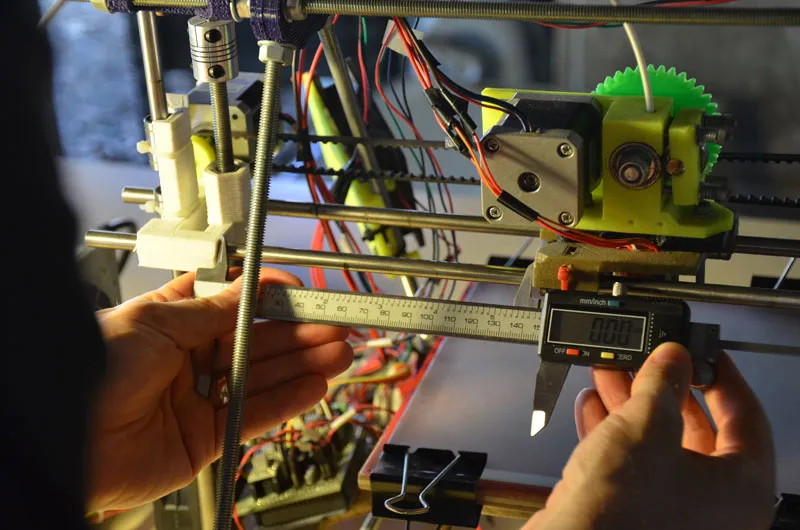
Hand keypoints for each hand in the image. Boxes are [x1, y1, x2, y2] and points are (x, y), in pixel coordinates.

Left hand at [88, 269, 352, 511]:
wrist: (68, 439)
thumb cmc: (94, 370)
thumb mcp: (156, 323)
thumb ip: (211, 310)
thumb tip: (250, 288)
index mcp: (173, 322)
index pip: (234, 304)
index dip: (269, 297)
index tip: (301, 290)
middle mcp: (190, 358)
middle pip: (257, 342)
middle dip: (299, 332)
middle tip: (336, 325)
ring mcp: (200, 398)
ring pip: (264, 377)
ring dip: (304, 363)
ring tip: (339, 352)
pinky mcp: (207, 437)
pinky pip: (255, 415)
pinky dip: (288, 400)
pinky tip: (315, 384)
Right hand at [525, 344, 775, 529]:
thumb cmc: (623, 508)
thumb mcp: (648, 423)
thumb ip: (665, 381)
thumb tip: (673, 359)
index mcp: (743, 489)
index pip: (747, 418)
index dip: (723, 377)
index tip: (706, 354)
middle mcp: (716, 508)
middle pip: (696, 430)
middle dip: (663, 389)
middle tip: (649, 360)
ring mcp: (675, 514)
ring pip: (659, 445)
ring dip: (632, 406)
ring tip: (611, 373)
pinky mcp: (637, 515)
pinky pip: (635, 465)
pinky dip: (615, 434)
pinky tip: (593, 406)